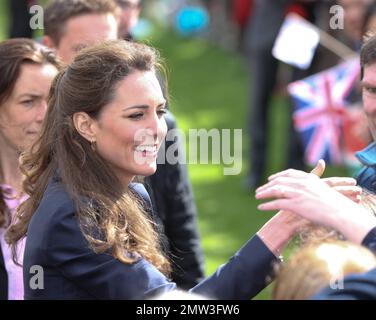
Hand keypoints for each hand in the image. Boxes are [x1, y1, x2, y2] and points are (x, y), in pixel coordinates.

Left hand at [255, 165, 375, 243]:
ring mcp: (298, 193)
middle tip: (259, 189)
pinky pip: (277, 204)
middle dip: (267, 185)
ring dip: (264, 193)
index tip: (270, 179)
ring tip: (257, 196)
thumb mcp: (325, 190)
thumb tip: (308, 189)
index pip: (289, 173)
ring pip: (276, 190)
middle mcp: (302, 183)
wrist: (341, 212)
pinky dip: (267, 205)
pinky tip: (261, 207)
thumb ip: (314, 187)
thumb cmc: (336, 204)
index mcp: (309, 178)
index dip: (278, 176)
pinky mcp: (296, 205)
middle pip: (279, 181)